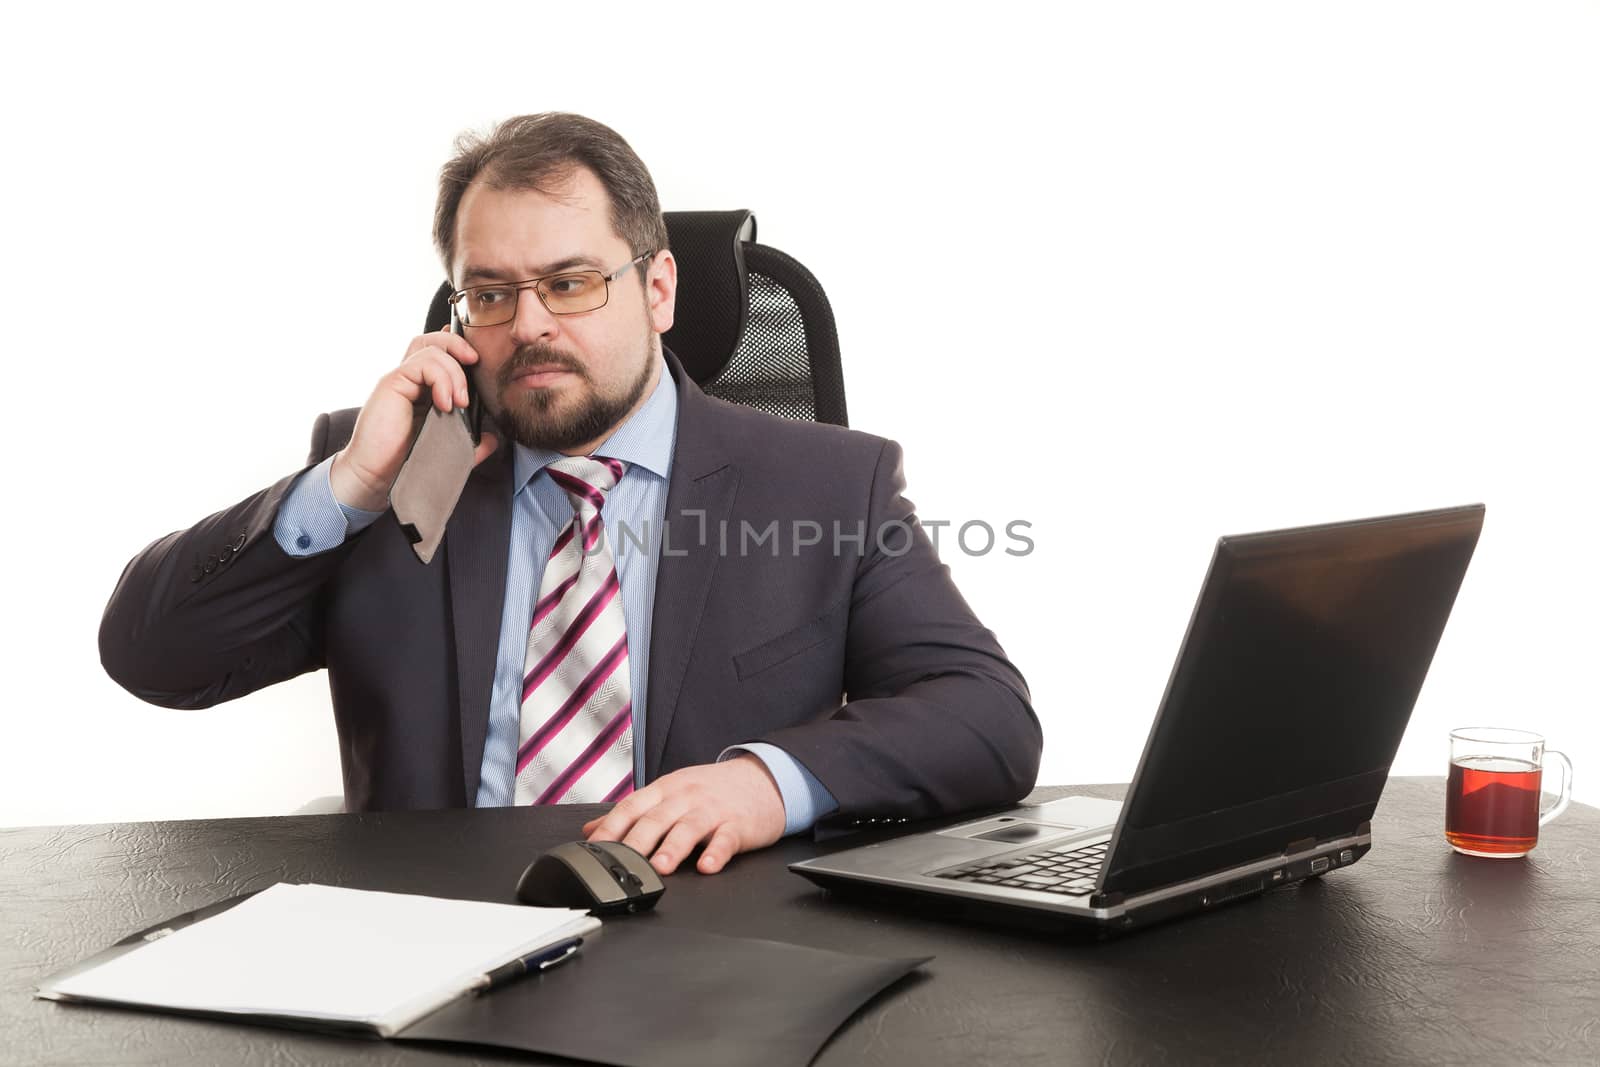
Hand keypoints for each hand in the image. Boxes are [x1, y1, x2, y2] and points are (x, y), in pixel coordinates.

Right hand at [329, 329, 499, 510]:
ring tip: (460, 401)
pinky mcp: (392, 384)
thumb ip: (469, 442)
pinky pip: (421, 364)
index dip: (457, 347)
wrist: (375, 475)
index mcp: (422, 389)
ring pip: (430, 350)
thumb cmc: (404, 462)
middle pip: (432, 340)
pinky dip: (441, 379)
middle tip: (475, 364)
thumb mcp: (447, 450)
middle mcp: (409, 379)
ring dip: (454, 372)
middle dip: (458, 345)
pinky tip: (446, 404)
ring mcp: (399, 379)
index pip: (438, 353)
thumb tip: (491, 438)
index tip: (476, 358)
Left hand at [581, 755, 786, 875]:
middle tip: (622, 863)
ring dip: (673, 848)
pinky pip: (726, 839)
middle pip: (656, 819)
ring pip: (689, 827)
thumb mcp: (669, 793)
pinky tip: (707, 865)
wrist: (763, 778)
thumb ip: (631, 812)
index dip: (610, 829)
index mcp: (665, 790)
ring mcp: (713, 809)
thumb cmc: (712, 790)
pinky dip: (716, 852)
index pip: (631, 807)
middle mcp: (685, 797)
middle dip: (637, 841)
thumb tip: (591, 829)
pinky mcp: (739, 824)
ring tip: (660, 867)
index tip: (593, 851)